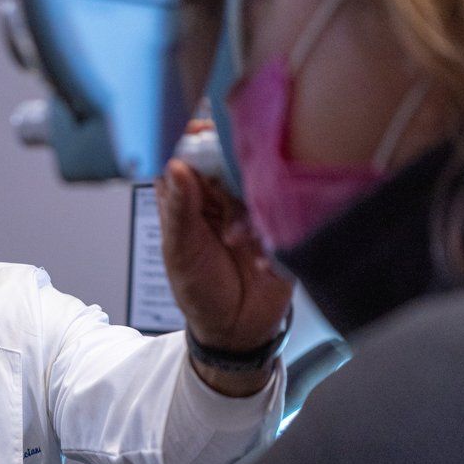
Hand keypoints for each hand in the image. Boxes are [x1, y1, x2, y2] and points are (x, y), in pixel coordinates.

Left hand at [157, 143, 293, 395]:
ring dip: (250, 211)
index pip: (194, 152)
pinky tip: (259, 262)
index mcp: (192, 196)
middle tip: (228, 195)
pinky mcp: (284, 226)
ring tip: (235, 243)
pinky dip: (271, 237)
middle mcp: (225, 195)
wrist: (237, 331)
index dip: (199, 138)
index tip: (205, 132)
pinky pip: (287, 214)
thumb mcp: (181, 252)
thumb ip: (179, 210)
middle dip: (234, 170)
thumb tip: (176, 165)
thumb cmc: (201, 290)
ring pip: (263, 183)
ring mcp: (257, 207)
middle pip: (234, 157)